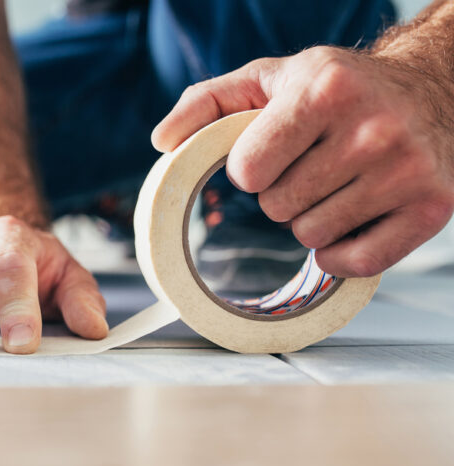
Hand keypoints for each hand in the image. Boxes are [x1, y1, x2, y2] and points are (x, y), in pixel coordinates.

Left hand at [152, 46, 453, 276]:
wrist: (432, 89)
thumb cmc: (338, 87)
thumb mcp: (270, 79)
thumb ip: (207, 104)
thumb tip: (162, 142)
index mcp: (325, 91)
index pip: (247, 170)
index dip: (248, 169)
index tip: (267, 156)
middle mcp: (373, 129)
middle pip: (278, 208)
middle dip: (280, 194)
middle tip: (309, 167)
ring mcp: (407, 171)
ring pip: (312, 236)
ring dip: (311, 219)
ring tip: (336, 185)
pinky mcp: (432, 207)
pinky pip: (358, 262)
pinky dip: (341, 253)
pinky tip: (349, 220)